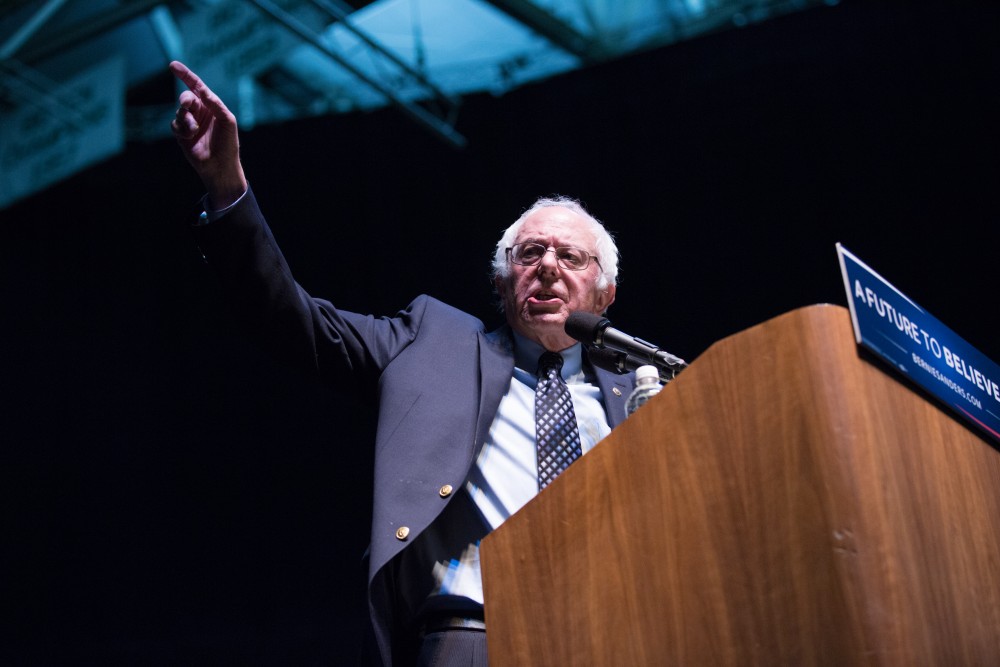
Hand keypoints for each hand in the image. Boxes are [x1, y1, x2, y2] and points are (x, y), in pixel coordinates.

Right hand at [169, 60, 247, 209]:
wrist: (220, 166)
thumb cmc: (228, 143)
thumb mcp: (227, 120)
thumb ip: (215, 104)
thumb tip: (202, 90)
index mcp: (212, 106)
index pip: (197, 87)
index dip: (185, 75)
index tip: (173, 65)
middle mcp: (200, 112)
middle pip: (186, 97)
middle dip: (185, 100)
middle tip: (188, 105)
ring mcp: (190, 122)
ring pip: (179, 112)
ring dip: (186, 120)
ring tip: (194, 131)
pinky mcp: (182, 134)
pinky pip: (174, 124)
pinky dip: (181, 129)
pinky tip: (190, 137)